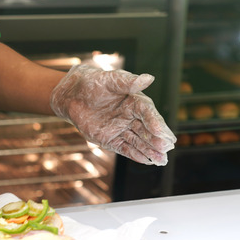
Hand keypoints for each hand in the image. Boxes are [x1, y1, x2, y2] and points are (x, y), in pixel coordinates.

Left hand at [50, 64, 175, 164]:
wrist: (72, 95)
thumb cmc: (93, 82)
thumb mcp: (109, 80)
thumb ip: (128, 82)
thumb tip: (148, 78)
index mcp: (134, 101)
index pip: (148, 113)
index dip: (155, 122)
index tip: (161, 132)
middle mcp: (131, 116)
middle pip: (147, 130)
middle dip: (157, 140)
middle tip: (167, 148)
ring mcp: (121, 129)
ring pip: (138, 141)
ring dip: (150, 151)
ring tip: (162, 160)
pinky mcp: (110, 139)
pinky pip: (125, 148)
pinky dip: (135, 155)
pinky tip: (147, 161)